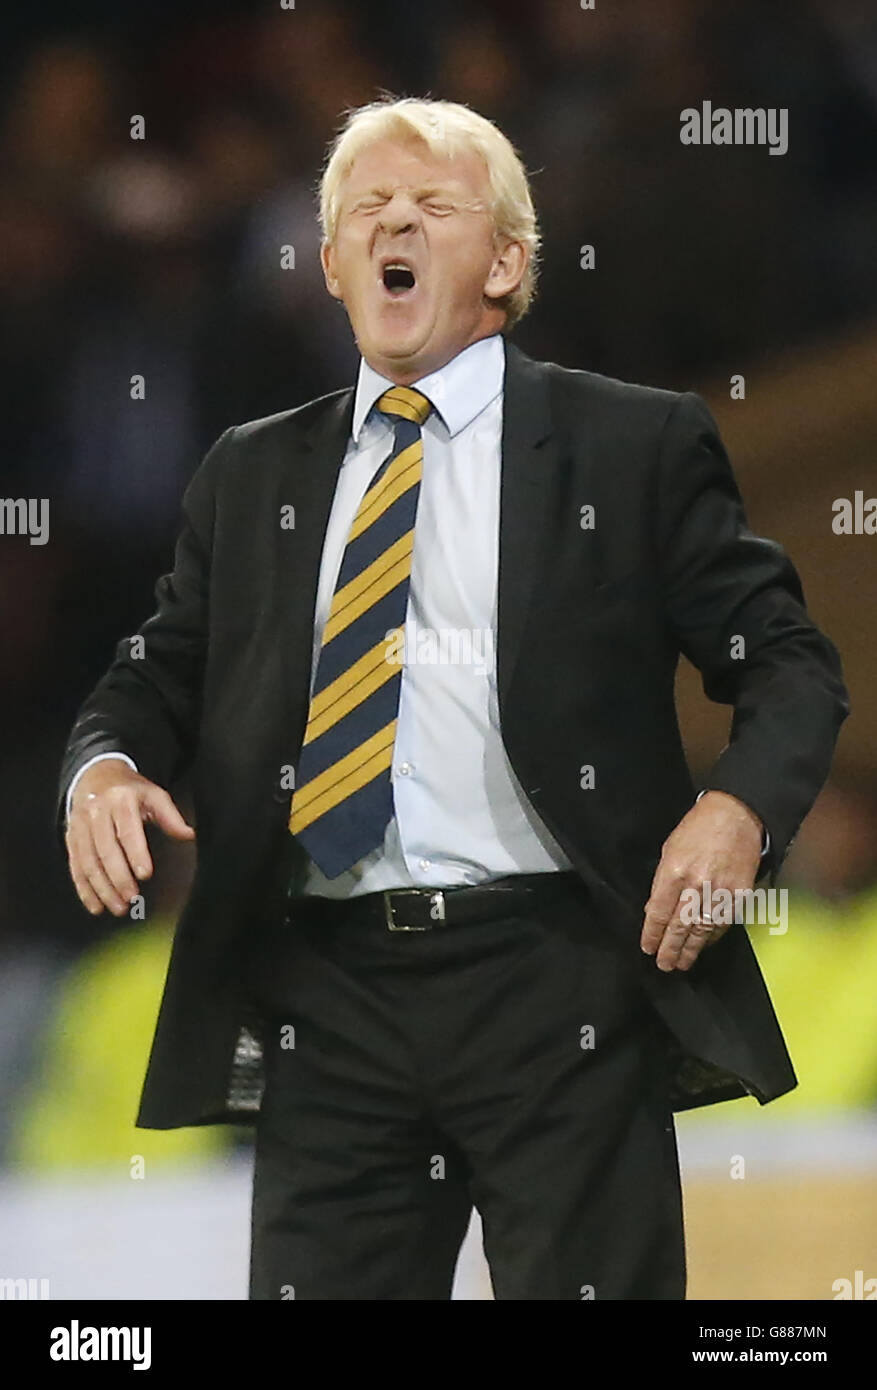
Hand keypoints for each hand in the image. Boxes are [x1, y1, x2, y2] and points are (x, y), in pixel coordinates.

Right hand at [65, 759, 194, 915]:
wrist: (95, 776)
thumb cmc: (130, 790)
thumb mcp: (153, 794)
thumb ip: (170, 817)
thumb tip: (189, 835)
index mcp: (120, 800)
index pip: (128, 830)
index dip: (136, 853)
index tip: (145, 874)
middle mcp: (96, 812)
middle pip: (105, 850)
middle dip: (118, 878)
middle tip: (132, 898)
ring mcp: (80, 826)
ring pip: (88, 862)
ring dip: (102, 888)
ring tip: (118, 907)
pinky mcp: (71, 838)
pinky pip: (76, 867)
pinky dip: (85, 889)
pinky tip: (96, 906)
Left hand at [640, 790, 762, 971]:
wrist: (736, 815)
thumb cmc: (699, 829)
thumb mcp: (669, 850)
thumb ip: (661, 882)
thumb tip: (653, 911)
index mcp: (675, 871)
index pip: (658, 912)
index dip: (652, 934)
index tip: (648, 947)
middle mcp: (697, 884)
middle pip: (680, 926)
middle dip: (670, 949)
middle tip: (664, 964)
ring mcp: (721, 891)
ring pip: (703, 930)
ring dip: (691, 949)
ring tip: (682, 963)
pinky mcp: (741, 894)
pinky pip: (724, 923)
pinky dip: (713, 936)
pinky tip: (704, 944)